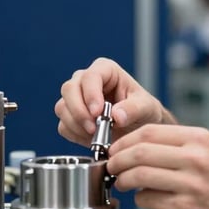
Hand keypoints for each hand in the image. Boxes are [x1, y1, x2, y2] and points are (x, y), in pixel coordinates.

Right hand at [55, 57, 171, 146]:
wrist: (139, 128)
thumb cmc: (143, 110)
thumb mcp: (146, 107)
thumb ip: (133, 109)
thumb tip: (116, 115)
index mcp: (106, 70)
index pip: (90, 76)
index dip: (90, 94)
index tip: (97, 113)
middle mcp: (86, 81)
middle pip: (69, 89)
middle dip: (79, 111)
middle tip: (93, 128)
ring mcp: (76, 98)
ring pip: (62, 108)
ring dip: (77, 125)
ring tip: (97, 135)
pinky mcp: (71, 116)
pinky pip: (63, 125)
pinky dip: (75, 135)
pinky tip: (91, 138)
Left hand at [106, 124, 208, 208]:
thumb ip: (177, 147)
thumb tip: (136, 147)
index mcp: (198, 138)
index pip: (149, 131)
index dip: (125, 141)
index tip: (116, 149)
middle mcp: (195, 157)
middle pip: (139, 151)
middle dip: (117, 160)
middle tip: (111, 166)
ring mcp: (190, 183)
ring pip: (139, 175)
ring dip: (122, 180)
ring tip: (121, 183)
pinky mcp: (185, 208)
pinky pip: (148, 199)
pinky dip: (139, 199)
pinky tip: (144, 198)